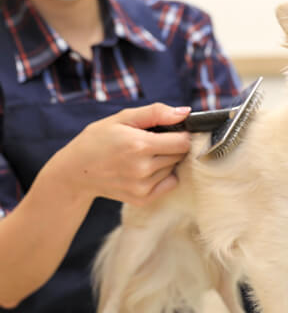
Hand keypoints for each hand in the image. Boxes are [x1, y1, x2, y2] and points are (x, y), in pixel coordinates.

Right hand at [44, 103, 190, 205]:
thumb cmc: (99, 139)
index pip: (183, 142)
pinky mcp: (143, 199)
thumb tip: (186, 113)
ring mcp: (143, 186)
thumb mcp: (123, 118)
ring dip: (165, 161)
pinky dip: (163, 176)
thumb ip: (156, 113)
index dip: (181, 134)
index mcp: (139, 145)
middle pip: (179, 155)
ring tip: (142, 156)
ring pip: (174, 168)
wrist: (76, 171)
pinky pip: (170, 184)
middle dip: (172, 146)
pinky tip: (145, 170)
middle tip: (150, 143)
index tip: (171, 131)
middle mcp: (143, 169)